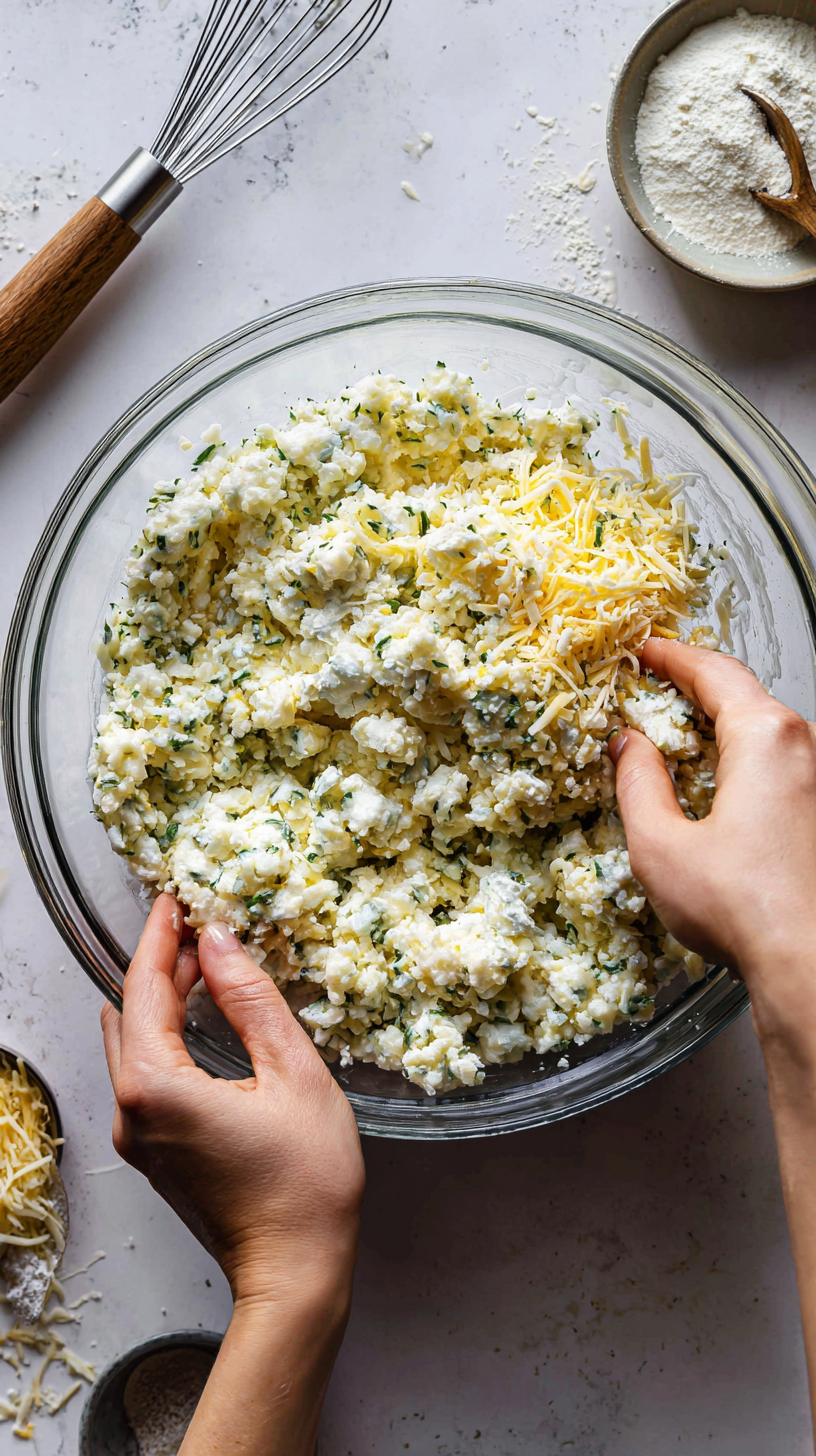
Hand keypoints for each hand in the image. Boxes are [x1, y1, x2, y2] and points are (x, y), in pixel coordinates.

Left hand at [101, 895, 364, 1304]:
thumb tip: (220, 942)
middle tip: (196, 923)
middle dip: (158, 963)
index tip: (173, 898)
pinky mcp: (154, 1151)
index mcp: (155, 1085)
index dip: (158, 936)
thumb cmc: (305, 1181)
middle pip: (130, 1013)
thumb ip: (251, 999)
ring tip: (202, 962)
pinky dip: (165, 1036)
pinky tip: (201, 1019)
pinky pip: (144, 1075)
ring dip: (159, 999)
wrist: (296, 1272)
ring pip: (132, 1044)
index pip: (142, 988)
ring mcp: (138, 1135)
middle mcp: (131, 1110)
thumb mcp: (292, 1072)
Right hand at [609, 639, 815, 1016]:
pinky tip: (709, 786)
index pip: (713, 670)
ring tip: (669, 739)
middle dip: (691, 689)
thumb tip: (628, 745)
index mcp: (765, 737)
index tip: (640, 650)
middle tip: (646, 691)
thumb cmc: (743, 910)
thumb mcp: (661, 844)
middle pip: (742, 695)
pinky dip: (737, 758)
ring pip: (762, 730)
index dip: (669, 656)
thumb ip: (637, 783)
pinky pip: (778, 764)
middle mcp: (803, 746)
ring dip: (715, 727)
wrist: (810, 967)